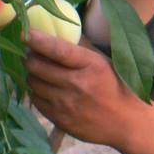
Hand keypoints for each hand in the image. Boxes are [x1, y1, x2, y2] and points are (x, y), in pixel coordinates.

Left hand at [24, 29, 149, 150]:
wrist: (127, 123)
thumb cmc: (118, 86)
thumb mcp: (105, 62)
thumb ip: (83, 48)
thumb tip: (62, 30)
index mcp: (92, 66)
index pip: (59, 50)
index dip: (39, 41)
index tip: (26, 33)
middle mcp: (77, 85)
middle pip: (39, 66)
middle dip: (30, 57)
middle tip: (30, 53)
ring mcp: (67, 104)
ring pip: (33, 83)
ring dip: (33, 75)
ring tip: (41, 72)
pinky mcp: (60, 120)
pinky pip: (37, 101)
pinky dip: (38, 92)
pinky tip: (47, 89)